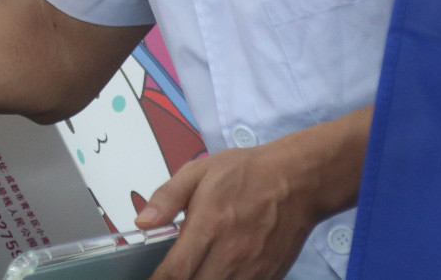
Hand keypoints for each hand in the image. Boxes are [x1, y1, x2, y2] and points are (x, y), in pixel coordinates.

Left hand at [137, 140, 322, 279]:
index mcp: (208, 227)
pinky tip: (218, 272)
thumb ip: (167, 197)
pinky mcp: (269, 277)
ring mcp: (252, 270)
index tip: (150, 278)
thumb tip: (142, 222)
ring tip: (195, 271)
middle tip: (172, 273)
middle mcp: (229, 255)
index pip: (175, 273)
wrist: (298, 179)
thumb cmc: (247, 172)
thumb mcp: (199, 171)